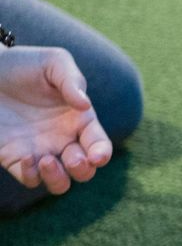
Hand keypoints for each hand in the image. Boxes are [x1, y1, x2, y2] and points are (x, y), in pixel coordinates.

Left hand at [0, 46, 112, 194]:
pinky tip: (26, 157)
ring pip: (60, 183)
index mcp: (79, 120)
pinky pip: (29, 179)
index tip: (97, 156)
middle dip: (83, 170)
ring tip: (46, 160)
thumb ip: (72, 80)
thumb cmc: (24, 64)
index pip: (99, 145)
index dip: (102, 154)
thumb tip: (85, 106)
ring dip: (59, 179)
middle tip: (72, 158)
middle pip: (84, 170)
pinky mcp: (14, 158)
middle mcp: (63, 139)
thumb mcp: (53, 62)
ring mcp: (39, 150)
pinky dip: (31, 175)